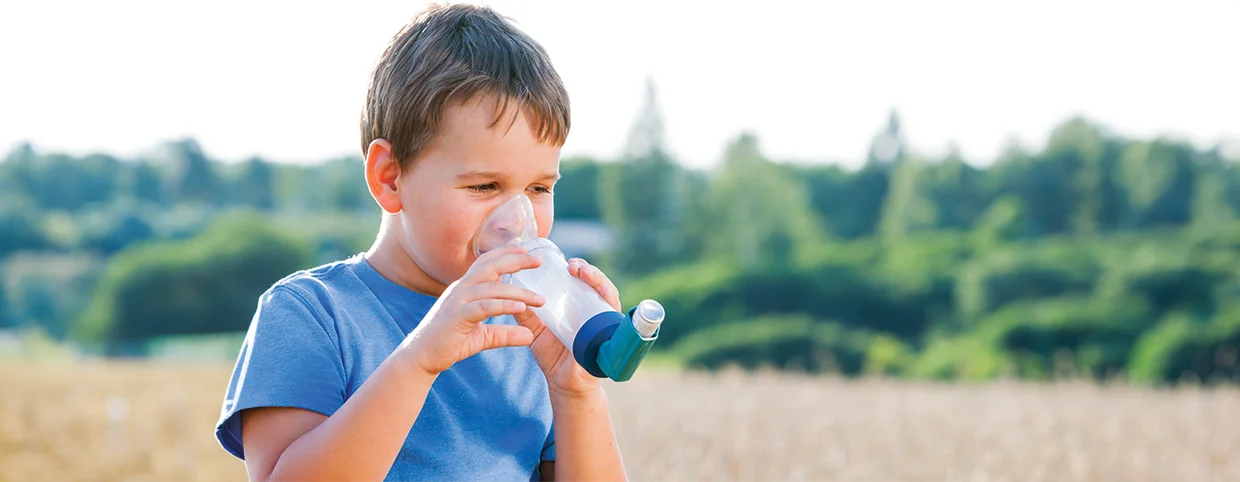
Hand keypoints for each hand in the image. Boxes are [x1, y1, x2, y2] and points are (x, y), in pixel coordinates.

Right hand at [397, 245, 546, 375]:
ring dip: (518, 292)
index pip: (487, 263)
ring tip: (539, 299)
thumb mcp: (483, 336)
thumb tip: (530, 336)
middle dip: (516, 261)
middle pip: (491, 266)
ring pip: (492, 288)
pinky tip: (521, 308)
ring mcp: (458, 300)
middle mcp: (461, 289)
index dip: (506, 254)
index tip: (526, 250)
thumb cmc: (449, 343)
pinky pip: (484, 306)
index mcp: (465, 288)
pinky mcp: (457, 316)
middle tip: (539, 260)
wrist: (421, 357)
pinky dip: (504, 306)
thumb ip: (504, 333)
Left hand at [514, 257, 621, 398]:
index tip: (562, 260)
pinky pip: (614, 316)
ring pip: (608, 294)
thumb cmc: (553, 355)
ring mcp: (603, 322)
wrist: (563, 383)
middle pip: (597, 283)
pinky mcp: (608, 335)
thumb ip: (525, 312)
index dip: (576, 268)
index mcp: (578, 306)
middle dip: (588, 270)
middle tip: (572, 265)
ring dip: (598, 280)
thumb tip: (505, 290)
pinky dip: (609, 301)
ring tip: (582, 272)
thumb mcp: (536, 329)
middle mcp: (594, 311)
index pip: (582, 281)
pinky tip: (601, 293)